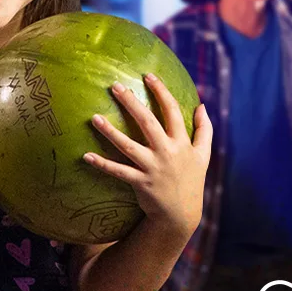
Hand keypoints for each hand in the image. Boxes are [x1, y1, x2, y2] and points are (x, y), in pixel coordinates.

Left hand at [83, 73, 212, 238]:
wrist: (181, 215)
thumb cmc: (191, 180)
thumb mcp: (203, 156)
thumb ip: (205, 130)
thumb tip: (202, 106)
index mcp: (182, 143)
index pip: (172, 111)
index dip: (161, 91)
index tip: (148, 75)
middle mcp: (168, 152)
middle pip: (147, 122)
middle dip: (131, 103)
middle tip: (115, 86)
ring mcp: (153, 168)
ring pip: (128, 146)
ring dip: (110, 131)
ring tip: (94, 117)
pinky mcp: (141, 183)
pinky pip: (118, 171)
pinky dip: (102, 164)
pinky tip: (86, 155)